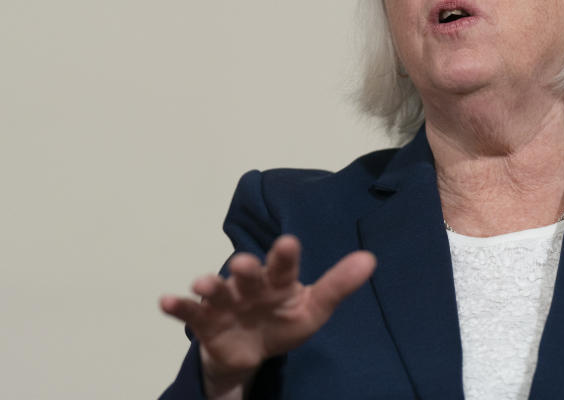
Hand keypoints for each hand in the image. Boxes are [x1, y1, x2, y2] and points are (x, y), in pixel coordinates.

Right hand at [160, 235, 375, 395]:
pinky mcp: (205, 321)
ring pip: (217, 290)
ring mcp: (226, 301)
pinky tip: (164, 300)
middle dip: (245, 269)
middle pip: (248, 274)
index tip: (288, 242)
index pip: (284, 265)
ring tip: (202, 282)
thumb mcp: (315, 308)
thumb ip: (339, 285)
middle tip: (243, 262)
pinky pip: (189, 312)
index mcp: (280, 280)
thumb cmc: (285, 319)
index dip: (285, 255)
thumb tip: (371, 259)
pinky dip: (177, 305)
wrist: (253, 349)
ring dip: (209, 284)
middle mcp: (251, 285)